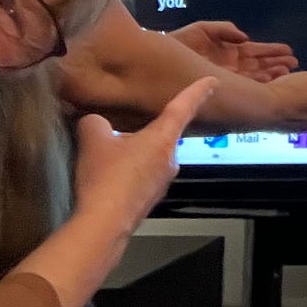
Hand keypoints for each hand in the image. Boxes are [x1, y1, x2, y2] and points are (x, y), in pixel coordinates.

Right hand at [72, 76, 217, 232]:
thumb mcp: (93, 139)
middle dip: (142, 134)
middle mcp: (171, 158)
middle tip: (116, 138)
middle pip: (161, 135)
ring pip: (150, 158)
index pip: (184, 107)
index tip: (212, 81)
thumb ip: (95, 122)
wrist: (104, 224)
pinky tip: (109, 182)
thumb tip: (95, 122)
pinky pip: (143, 178)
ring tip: (106, 164)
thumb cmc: (106, 176)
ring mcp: (163, 182)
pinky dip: (129, 175)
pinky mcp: (151, 200)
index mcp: (163, 138)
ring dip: (134, 156)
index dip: (197, 91)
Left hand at [166, 20, 297, 81]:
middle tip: (294, 64)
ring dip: (271, 74)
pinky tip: (270, 84)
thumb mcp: (201, 29)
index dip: (272, 51)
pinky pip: (241, 85)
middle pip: (259, 64)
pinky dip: (256, 84)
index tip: (288, 52)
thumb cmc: (178, 43)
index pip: (255, 51)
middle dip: (276, 63)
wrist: (155, 62)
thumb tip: (244, 36)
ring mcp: (226, 76)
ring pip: (254, 76)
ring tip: (287, 73)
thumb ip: (223, 29)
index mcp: (229, 50)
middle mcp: (231, 65)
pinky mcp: (218, 85)